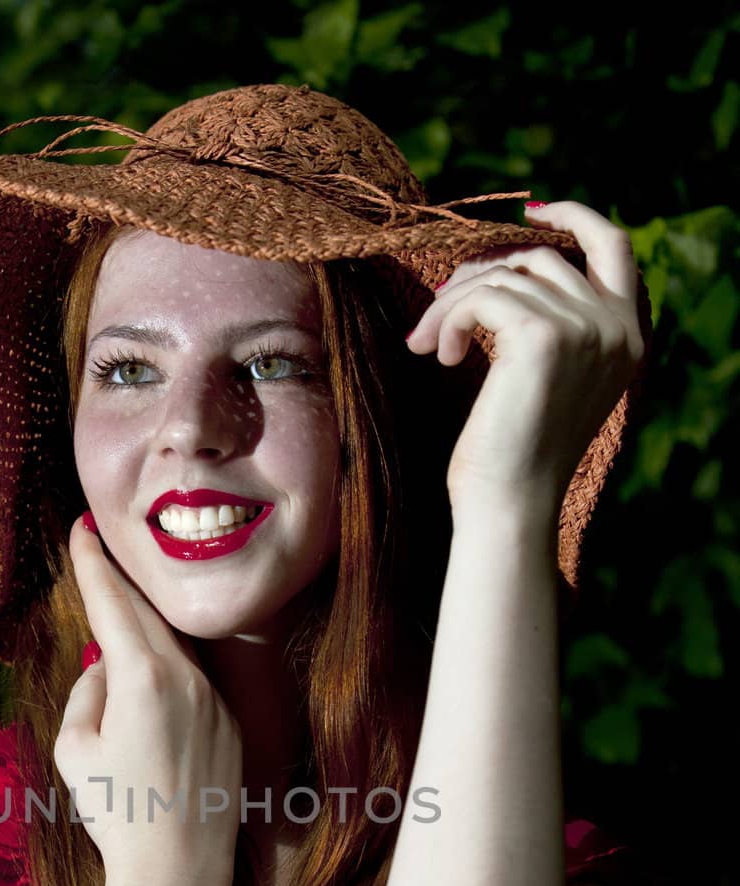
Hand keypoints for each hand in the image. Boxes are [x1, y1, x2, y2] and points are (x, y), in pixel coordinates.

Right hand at [53, 516, 243, 885]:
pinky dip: (166, 667)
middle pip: (145, 614)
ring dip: (143, 624)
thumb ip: (86, 694)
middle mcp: (186, 679)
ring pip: (172, 646)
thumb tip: (104, 669)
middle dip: (118, 580)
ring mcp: (214, 701)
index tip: (81, 528)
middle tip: (95, 545)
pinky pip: (192, 681)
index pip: (112, 603)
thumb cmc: (117, 813)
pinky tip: (146, 678)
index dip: (92, 563)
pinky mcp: (228, 725)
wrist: (180, 869)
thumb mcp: (76, 750)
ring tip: (116, 608)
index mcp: (142, 678)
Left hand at [405, 200, 646, 516]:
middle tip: (438, 317)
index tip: (528, 210)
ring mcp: (584, 329)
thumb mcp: (543, 379)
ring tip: (428, 344)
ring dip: (451, 303)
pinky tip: (438, 354)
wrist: (508, 505)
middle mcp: (615, 328)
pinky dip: (448, 318)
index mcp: (626, 337)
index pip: (614, 246)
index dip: (574, 216)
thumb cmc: (512, 454)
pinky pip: (481, 295)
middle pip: (538, 257)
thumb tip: (503, 267)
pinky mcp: (542, 336)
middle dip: (479, 275)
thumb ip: (548, 323)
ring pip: (502, 274)